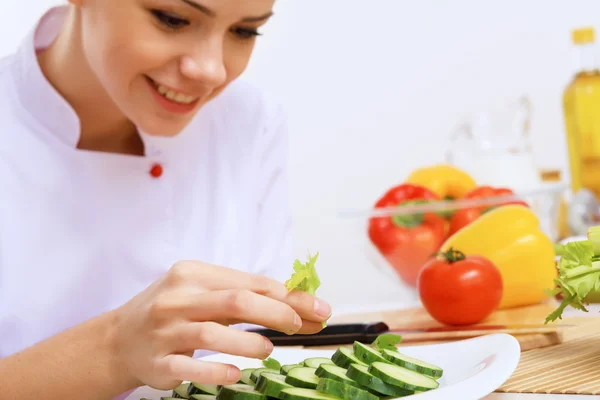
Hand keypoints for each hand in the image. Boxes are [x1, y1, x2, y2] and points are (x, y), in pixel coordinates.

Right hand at [110, 261, 330, 390]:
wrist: (118, 339)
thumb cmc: (173, 312)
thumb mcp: (204, 293)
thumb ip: (246, 296)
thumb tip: (301, 305)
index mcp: (193, 273)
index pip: (249, 282)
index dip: (287, 296)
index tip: (318, 309)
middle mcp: (177, 298)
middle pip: (235, 301)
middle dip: (276, 313)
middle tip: (299, 326)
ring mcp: (165, 331)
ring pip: (212, 334)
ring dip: (249, 343)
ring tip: (269, 351)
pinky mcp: (157, 363)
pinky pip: (190, 367)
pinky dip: (218, 370)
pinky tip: (238, 374)